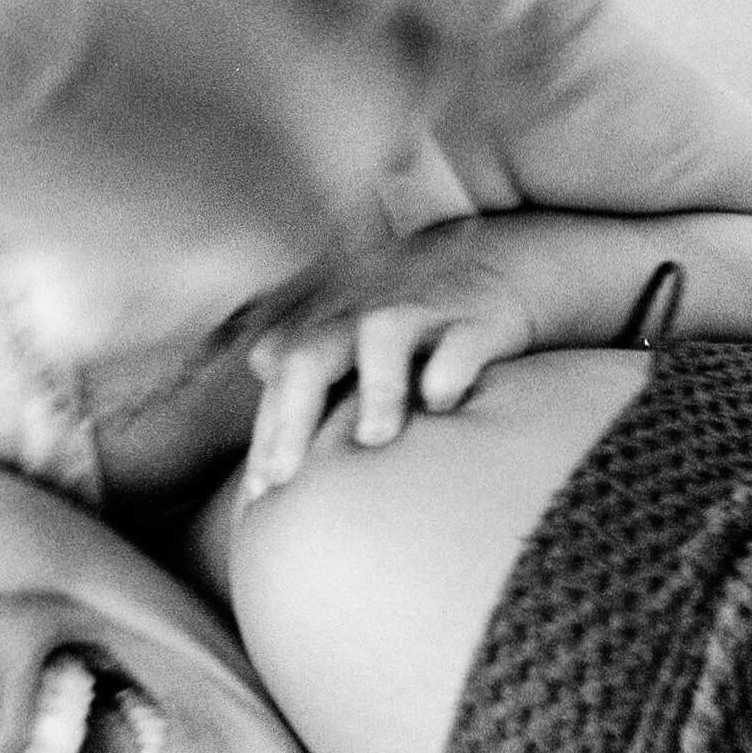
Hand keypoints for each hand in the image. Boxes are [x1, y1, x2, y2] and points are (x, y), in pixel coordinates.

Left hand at [239, 226, 538, 494]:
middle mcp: (361, 315)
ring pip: (384, 336)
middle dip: (292, 417)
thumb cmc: (405, 318)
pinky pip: (462, 341)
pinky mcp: (477, 318)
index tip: (257, 492)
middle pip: (310, 357)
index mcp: (325, 323)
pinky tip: (442, 404)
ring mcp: (419, 312)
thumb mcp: (344, 329)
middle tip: (282, 477)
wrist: (494, 260)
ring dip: (376, 388)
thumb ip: (298, 368)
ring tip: (373, 439)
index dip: (265, 432)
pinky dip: (451, 369)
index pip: (278, 379)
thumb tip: (263, 406)